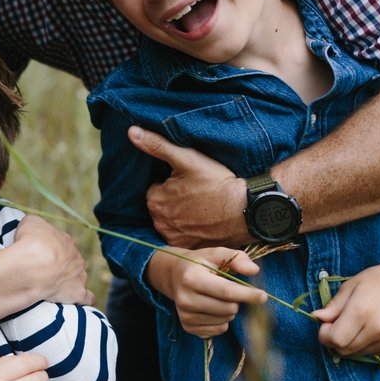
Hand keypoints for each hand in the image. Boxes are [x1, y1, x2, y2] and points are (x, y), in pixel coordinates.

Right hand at [14, 215, 94, 305]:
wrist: (33, 266)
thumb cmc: (30, 242)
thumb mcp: (29, 222)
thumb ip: (35, 224)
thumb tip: (35, 228)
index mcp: (65, 240)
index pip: (61, 243)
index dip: (50, 248)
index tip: (39, 254)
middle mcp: (75, 257)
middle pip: (71, 260)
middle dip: (61, 265)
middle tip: (43, 271)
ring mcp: (79, 275)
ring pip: (80, 277)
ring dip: (71, 280)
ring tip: (55, 286)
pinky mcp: (78, 293)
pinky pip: (87, 297)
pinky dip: (85, 299)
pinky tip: (79, 301)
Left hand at [128, 126, 248, 247]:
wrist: (247, 210)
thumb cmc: (216, 182)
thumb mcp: (186, 159)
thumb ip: (157, 145)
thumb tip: (132, 132)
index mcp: (154, 200)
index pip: (156, 190)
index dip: (172, 185)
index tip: (188, 183)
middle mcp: (160, 222)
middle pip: (162, 207)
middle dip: (174, 201)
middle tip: (196, 195)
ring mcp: (175, 237)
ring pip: (171, 222)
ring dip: (180, 217)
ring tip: (201, 208)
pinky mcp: (190, 248)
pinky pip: (183, 238)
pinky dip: (190, 231)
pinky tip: (204, 223)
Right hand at [146, 246, 266, 337]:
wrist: (174, 276)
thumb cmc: (199, 263)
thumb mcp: (216, 254)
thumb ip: (236, 257)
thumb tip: (253, 270)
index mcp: (192, 278)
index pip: (226, 291)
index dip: (248, 294)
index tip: (263, 295)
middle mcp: (185, 299)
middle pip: (229, 309)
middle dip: (236, 301)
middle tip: (228, 290)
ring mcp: (185, 315)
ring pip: (225, 321)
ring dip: (229, 311)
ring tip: (217, 298)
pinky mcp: (187, 327)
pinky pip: (218, 330)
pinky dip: (221, 321)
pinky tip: (212, 308)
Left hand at [313, 262, 379, 356]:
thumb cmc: (377, 281)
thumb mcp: (351, 286)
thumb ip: (334, 305)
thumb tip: (318, 317)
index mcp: (362, 312)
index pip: (335, 340)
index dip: (325, 334)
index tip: (327, 323)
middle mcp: (378, 330)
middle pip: (344, 350)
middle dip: (335, 339)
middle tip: (339, 322)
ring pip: (358, 353)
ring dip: (351, 342)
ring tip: (358, 323)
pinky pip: (373, 352)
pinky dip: (366, 344)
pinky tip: (370, 328)